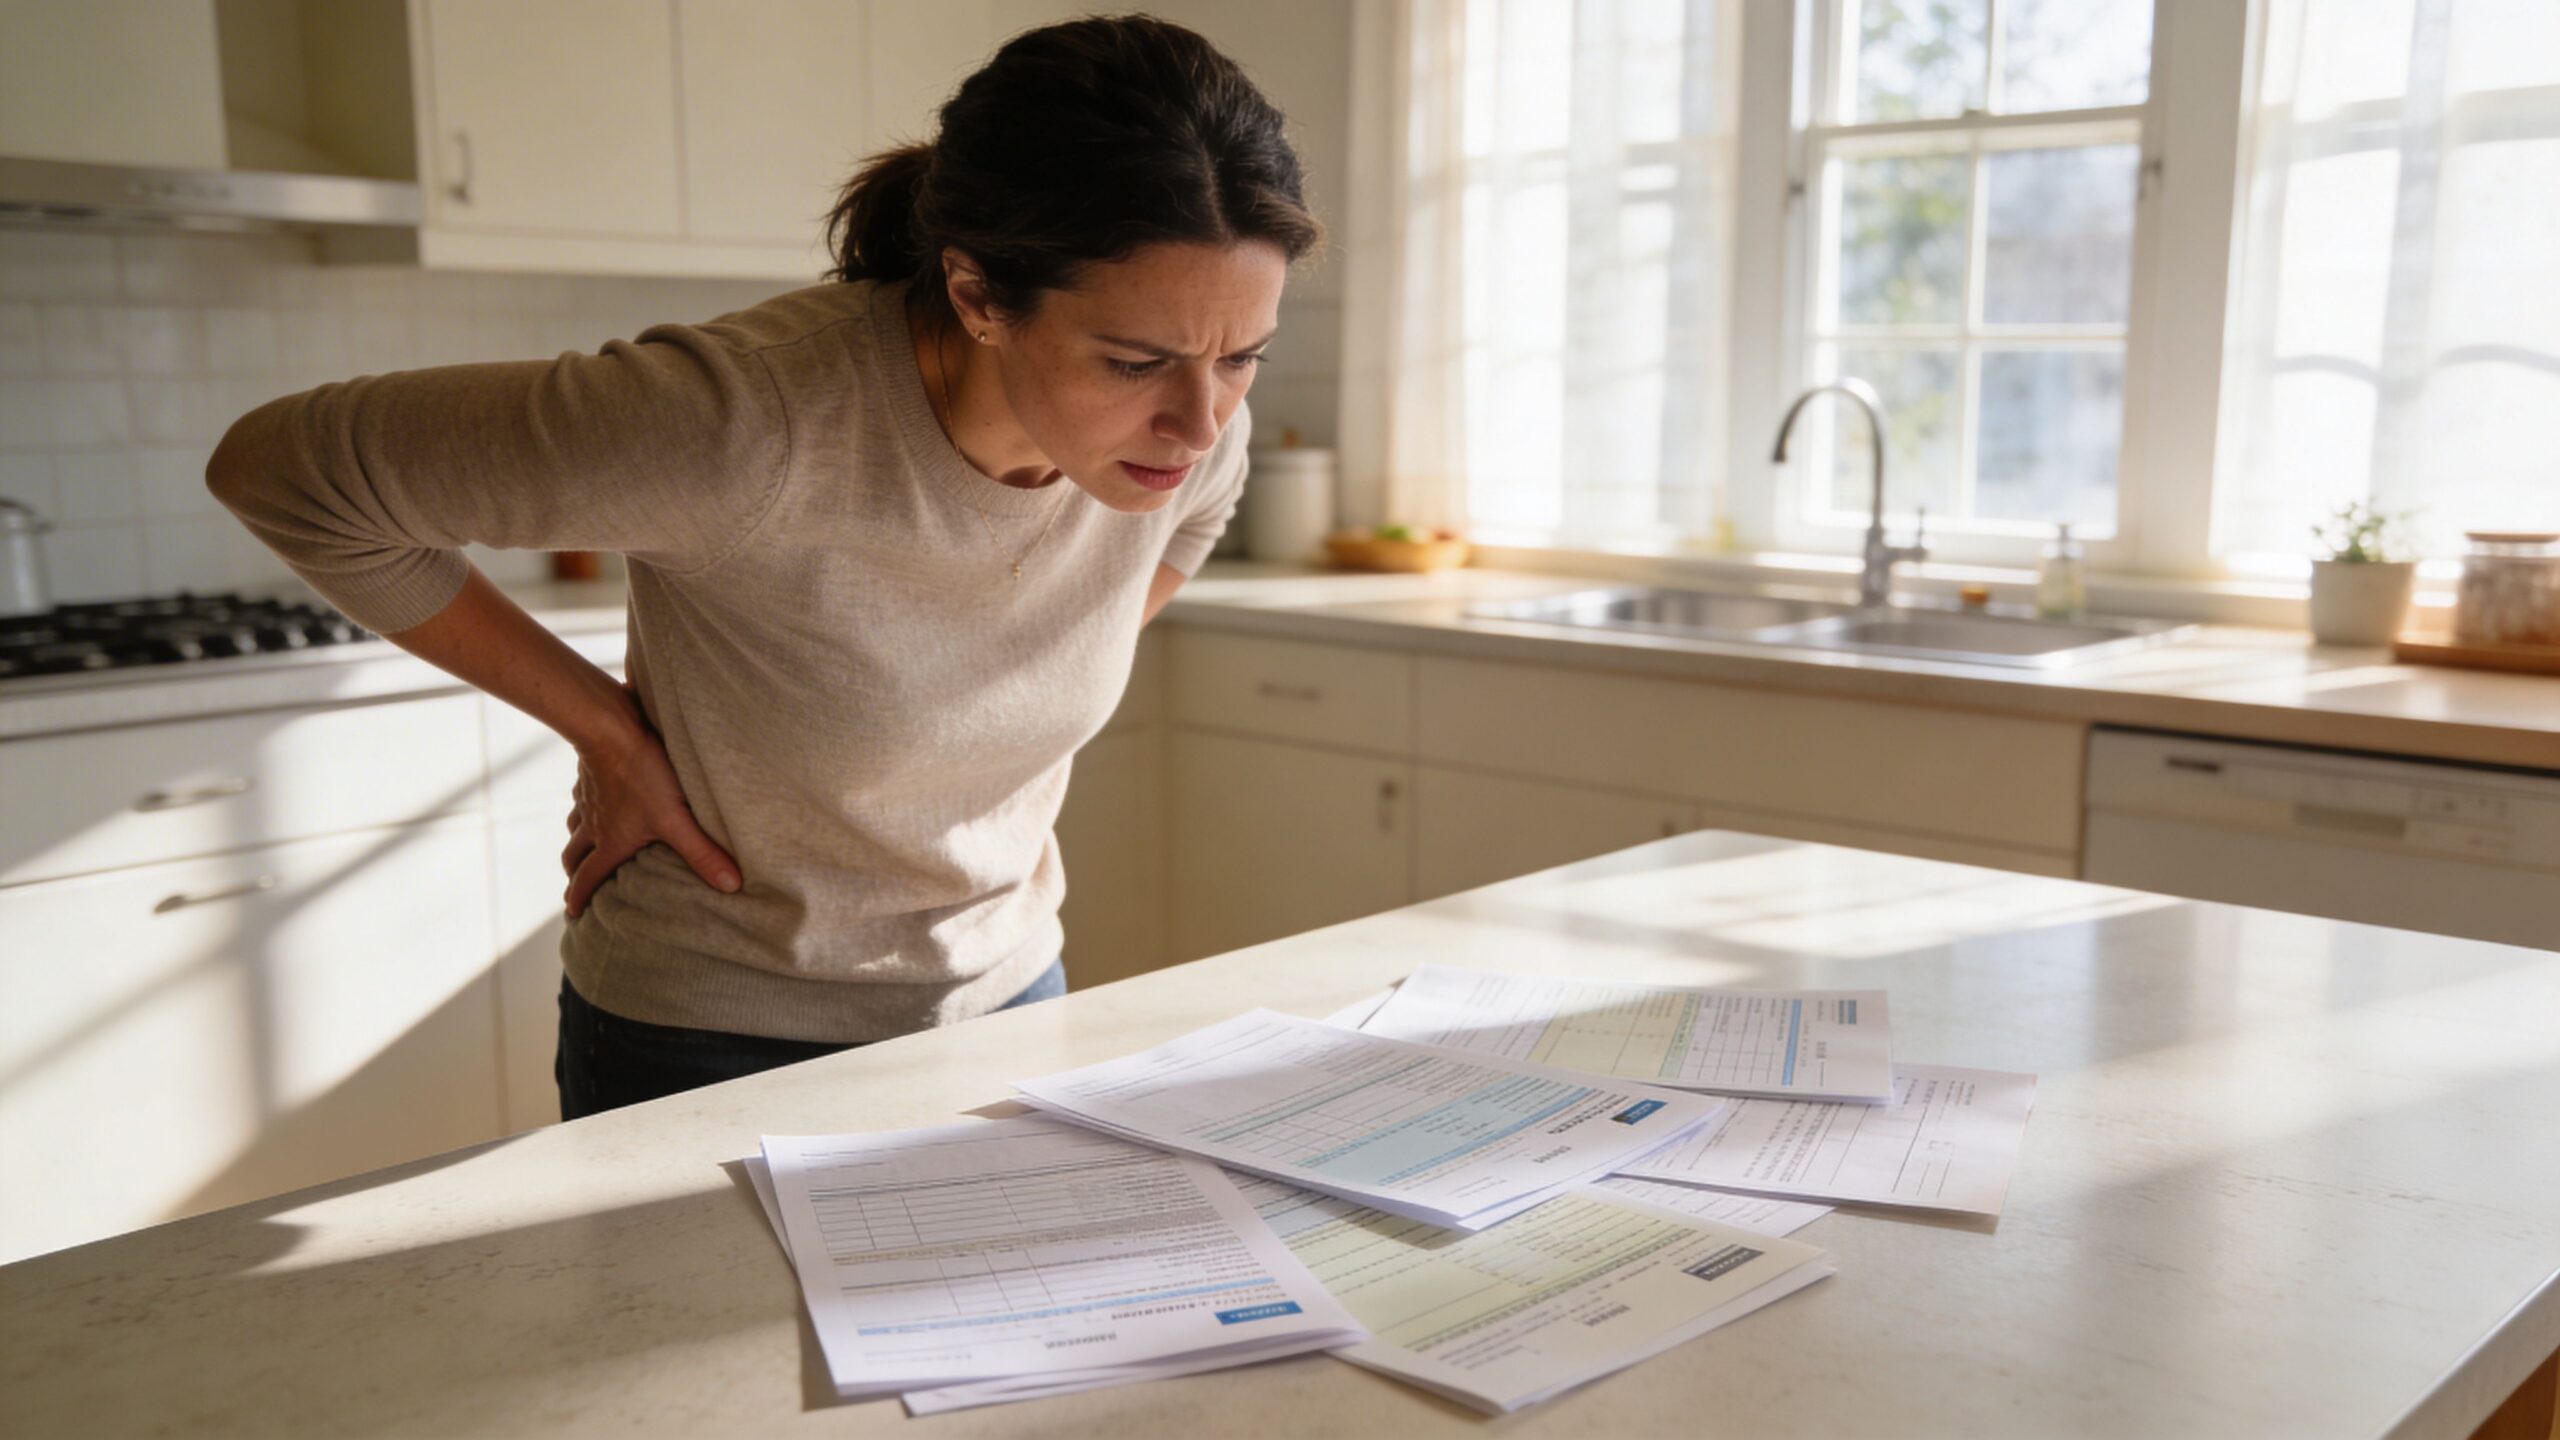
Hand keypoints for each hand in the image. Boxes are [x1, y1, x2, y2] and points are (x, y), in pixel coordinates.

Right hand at [560, 690, 740, 918]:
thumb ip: (703, 853)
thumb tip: (731, 886)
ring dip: (577, 842)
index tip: (572, 914)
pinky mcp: (590, 774)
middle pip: (573, 857)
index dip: (579, 898)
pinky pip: (581, 797)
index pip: (588, 878)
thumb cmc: (645, 775)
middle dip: (574, 875)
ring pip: (574, 827)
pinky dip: (585, 807)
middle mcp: (592, 823)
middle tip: (575, 886)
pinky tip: (597, 800)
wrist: (612, 727)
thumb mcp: (677, 819)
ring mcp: (588, 798)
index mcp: (609, 842)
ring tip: (584, 848)